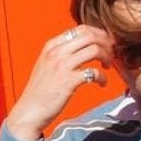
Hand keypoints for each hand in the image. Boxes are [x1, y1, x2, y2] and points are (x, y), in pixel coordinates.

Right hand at [3, 26, 113, 140]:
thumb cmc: (40, 91)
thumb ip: (61, 53)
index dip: (98, 34)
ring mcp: (62, 66)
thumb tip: (84, 47)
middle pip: (90, 36)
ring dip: (106, 56)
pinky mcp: (69, 81)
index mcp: (51, 46)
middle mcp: (56, 52)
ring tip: (107, 66)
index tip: (105, 42)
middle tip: (111, 53)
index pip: (80, 29)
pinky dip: (103, 77)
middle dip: (106, 43)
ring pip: (94, 49)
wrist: (29, 111)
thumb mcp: (45, 64)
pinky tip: (102, 83)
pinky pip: (94, 72)